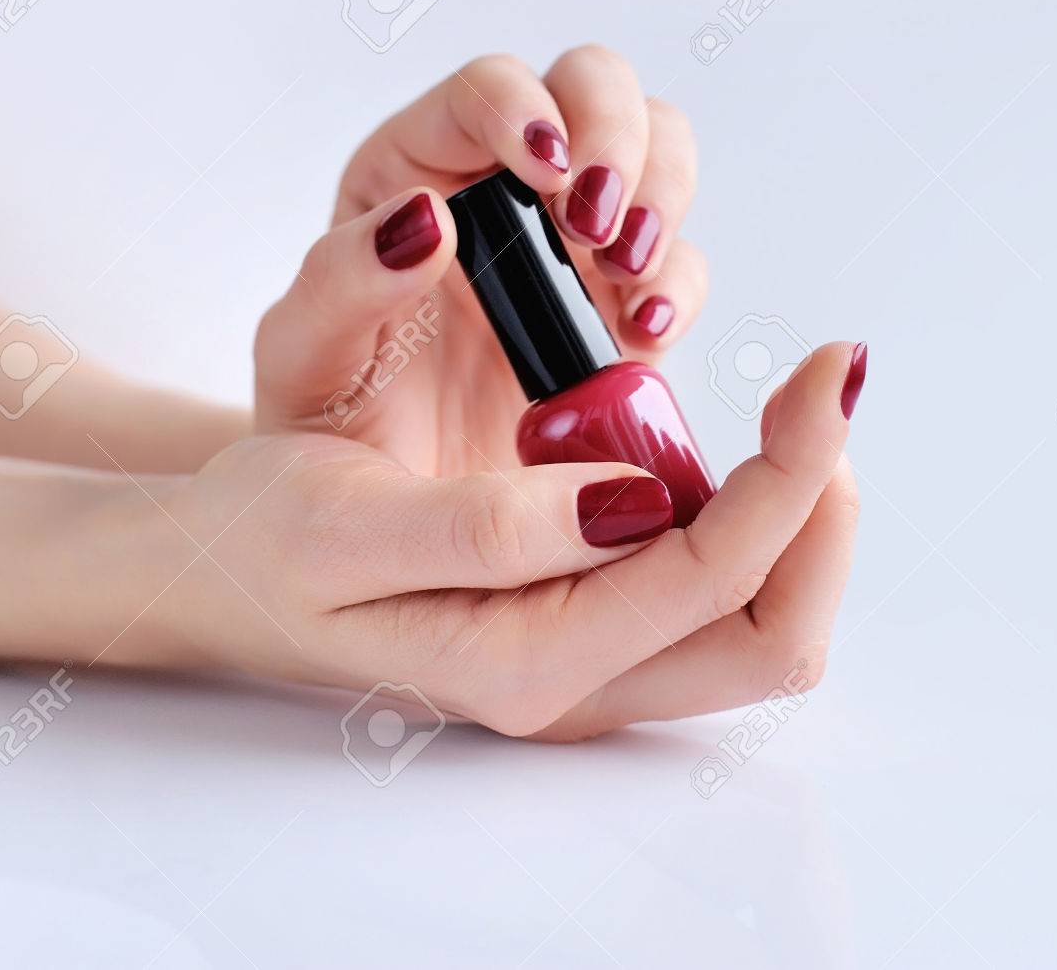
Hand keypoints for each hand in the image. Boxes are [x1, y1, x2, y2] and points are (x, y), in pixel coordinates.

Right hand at [135, 343, 859, 739]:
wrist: (229, 572)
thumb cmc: (270, 540)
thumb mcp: (349, 523)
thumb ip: (489, 530)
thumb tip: (636, 501)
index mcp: (528, 661)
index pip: (714, 578)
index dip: (791, 474)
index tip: (827, 372)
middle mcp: (577, 685)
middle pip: (773, 632)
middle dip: (819, 510)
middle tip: (815, 396)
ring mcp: (591, 665)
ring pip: (757, 620)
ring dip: (793, 517)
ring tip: (777, 417)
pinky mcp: (590, 628)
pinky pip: (711, 595)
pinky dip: (746, 520)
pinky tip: (715, 453)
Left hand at [254, 47, 705, 474]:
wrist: (382, 523)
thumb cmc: (327, 427)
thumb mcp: (301, 358)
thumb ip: (340, 283)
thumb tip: (424, 218)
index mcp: (412, 173)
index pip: (484, 89)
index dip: (524, 106)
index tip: (544, 170)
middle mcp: (503, 190)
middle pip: (594, 87)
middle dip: (615, 136)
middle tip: (593, 223)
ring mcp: (571, 249)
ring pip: (657, 154)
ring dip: (661, 194)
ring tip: (627, 273)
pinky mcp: (619, 315)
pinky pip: (677, 267)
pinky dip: (679, 285)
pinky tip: (645, 332)